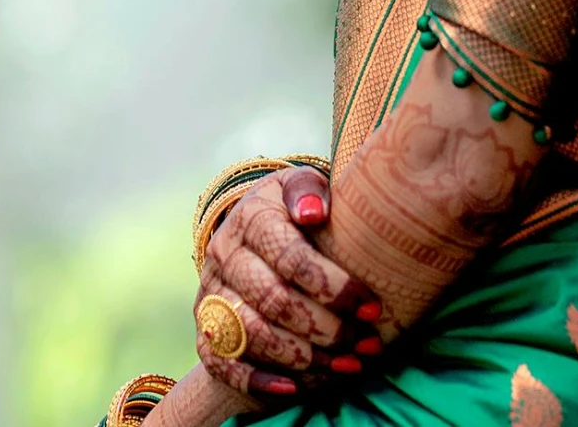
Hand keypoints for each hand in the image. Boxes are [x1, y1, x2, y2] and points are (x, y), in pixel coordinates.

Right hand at [195, 166, 384, 400]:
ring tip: (345, 366)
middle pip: (272, 301)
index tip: (371, 306)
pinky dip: (258, 380)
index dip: (333, 287)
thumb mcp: (300, 187)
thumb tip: (315, 212)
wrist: (250, 232)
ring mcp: (211, 294)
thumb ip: (308, 191)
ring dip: (302, 358)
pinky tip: (294, 388)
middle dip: (325, 328)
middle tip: (364, 342)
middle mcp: (224, 255)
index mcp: (251, 217)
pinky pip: (223, 362)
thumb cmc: (292, 211)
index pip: (290, 258)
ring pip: (251, 335)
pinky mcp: (207, 328)